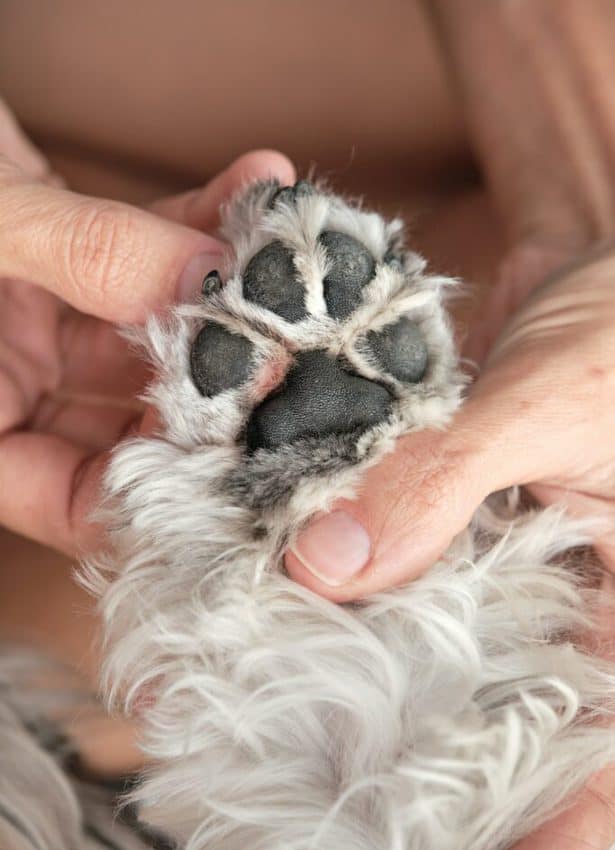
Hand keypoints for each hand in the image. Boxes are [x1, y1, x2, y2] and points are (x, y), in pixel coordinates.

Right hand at [0, 98, 293, 555]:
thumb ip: (87, 253)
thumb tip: (210, 279)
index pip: (71, 499)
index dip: (164, 489)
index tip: (256, 456)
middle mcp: (8, 389)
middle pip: (130, 421)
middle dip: (217, 388)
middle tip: (294, 355)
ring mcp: (38, 329)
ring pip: (151, 339)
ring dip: (221, 300)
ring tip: (287, 267)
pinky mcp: (66, 265)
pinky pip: (143, 259)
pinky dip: (195, 226)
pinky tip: (254, 188)